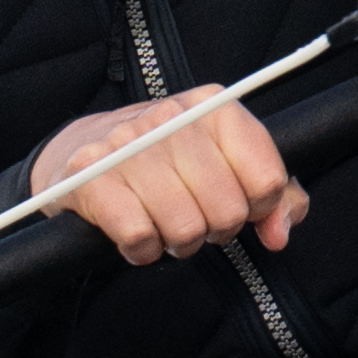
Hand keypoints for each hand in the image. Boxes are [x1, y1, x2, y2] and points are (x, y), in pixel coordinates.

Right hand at [35, 84, 305, 261]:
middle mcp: (171, 118)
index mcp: (213, 107)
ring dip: (177, 242)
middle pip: (228, 210)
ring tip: (164, 225)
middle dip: (215, 229)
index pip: (267, 178)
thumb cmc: (165, 161)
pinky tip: (136, 232)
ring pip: (186, 228)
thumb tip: (279, 233)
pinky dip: (142, 249)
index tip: (236, 203)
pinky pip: (140, 237)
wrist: (78, 150)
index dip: (257, 207)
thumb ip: (272, 195)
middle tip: (195, 218)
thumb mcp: (223, 161)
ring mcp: (127, 145)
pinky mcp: (90, 177)